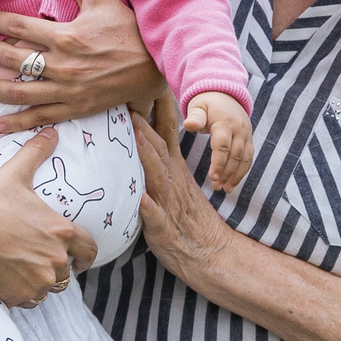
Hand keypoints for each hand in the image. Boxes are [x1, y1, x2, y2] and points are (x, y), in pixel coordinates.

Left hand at [0, 0, 162, 133]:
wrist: (156, 66)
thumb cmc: (127, 28)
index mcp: (65, 36)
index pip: (17, 26)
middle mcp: (62, 65)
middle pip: (11, 59)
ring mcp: (68, 90)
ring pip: (19, 92)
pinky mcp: (76, 108)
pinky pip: (40, 117)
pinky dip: (17, 122)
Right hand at [0, 128, 97, 306]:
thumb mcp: (16, 174)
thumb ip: (36, 153)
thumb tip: (51, 132)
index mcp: (61, 231)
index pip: (89, 250)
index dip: (86, 255)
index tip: (80, 259)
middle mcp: (55, 259)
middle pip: (66, 271)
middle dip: (55, 266)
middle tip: (38, 260)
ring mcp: (39, 280)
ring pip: (49, 287)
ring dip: (40, 281)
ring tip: (23, 270)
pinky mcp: (20, 294)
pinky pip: (30, 299)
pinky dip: (23, 293)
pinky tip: (10, 280)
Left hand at [132, 115, 235, 285]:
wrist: (211, 252)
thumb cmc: (186, 218)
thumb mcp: (176, 183)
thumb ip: (161, 160)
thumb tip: (143, 135)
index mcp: (174, 171)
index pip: (165, 136)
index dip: (157, 111)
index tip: (148, 88)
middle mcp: (172, 183)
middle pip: (159, 150)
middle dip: (143, 128)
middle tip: (129, 105)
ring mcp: (169, 205)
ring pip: (158, 177)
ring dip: (147, 158)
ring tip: (135, 141)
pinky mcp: (164, 229)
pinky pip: (156, 217)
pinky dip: (149, 208)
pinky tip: (141, 199)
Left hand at [184, 93, 253, 191]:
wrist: (225, 94)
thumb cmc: (206, 103)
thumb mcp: (198, 106)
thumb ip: (195, 117)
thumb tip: (189, 125)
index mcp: (225, 122)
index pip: (223, 146)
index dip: (219, 162)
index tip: (212, 177)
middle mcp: (239, 129)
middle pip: (235, 155)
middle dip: (226, 173)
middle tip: (216, 187)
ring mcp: (247, 134)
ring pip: (245, 158)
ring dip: (236, 175)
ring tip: (225, 189)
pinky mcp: (249, 139)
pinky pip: (248, 157)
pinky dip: (242, 171)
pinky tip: (233, 182)